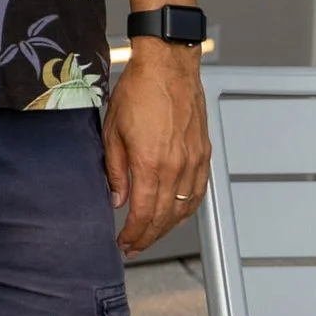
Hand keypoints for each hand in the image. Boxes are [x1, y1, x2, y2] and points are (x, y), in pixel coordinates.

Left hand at [105, 41, 209, 253]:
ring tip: (150, 236)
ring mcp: (194, 161)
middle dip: (148, 237)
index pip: (144, 213)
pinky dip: (186, 210)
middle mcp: (177, 166)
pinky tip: (175, 215)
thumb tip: (116, 199)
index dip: (133, 233)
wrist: (168, 68)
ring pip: (183, 208)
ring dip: (167, 227)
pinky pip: (197, 192)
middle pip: (165, 217)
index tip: (122, 243)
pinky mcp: (203, 154)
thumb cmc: (137, 92)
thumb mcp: (112, 131)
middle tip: (133, 247)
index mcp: (151, 162)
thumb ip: (114, 169)